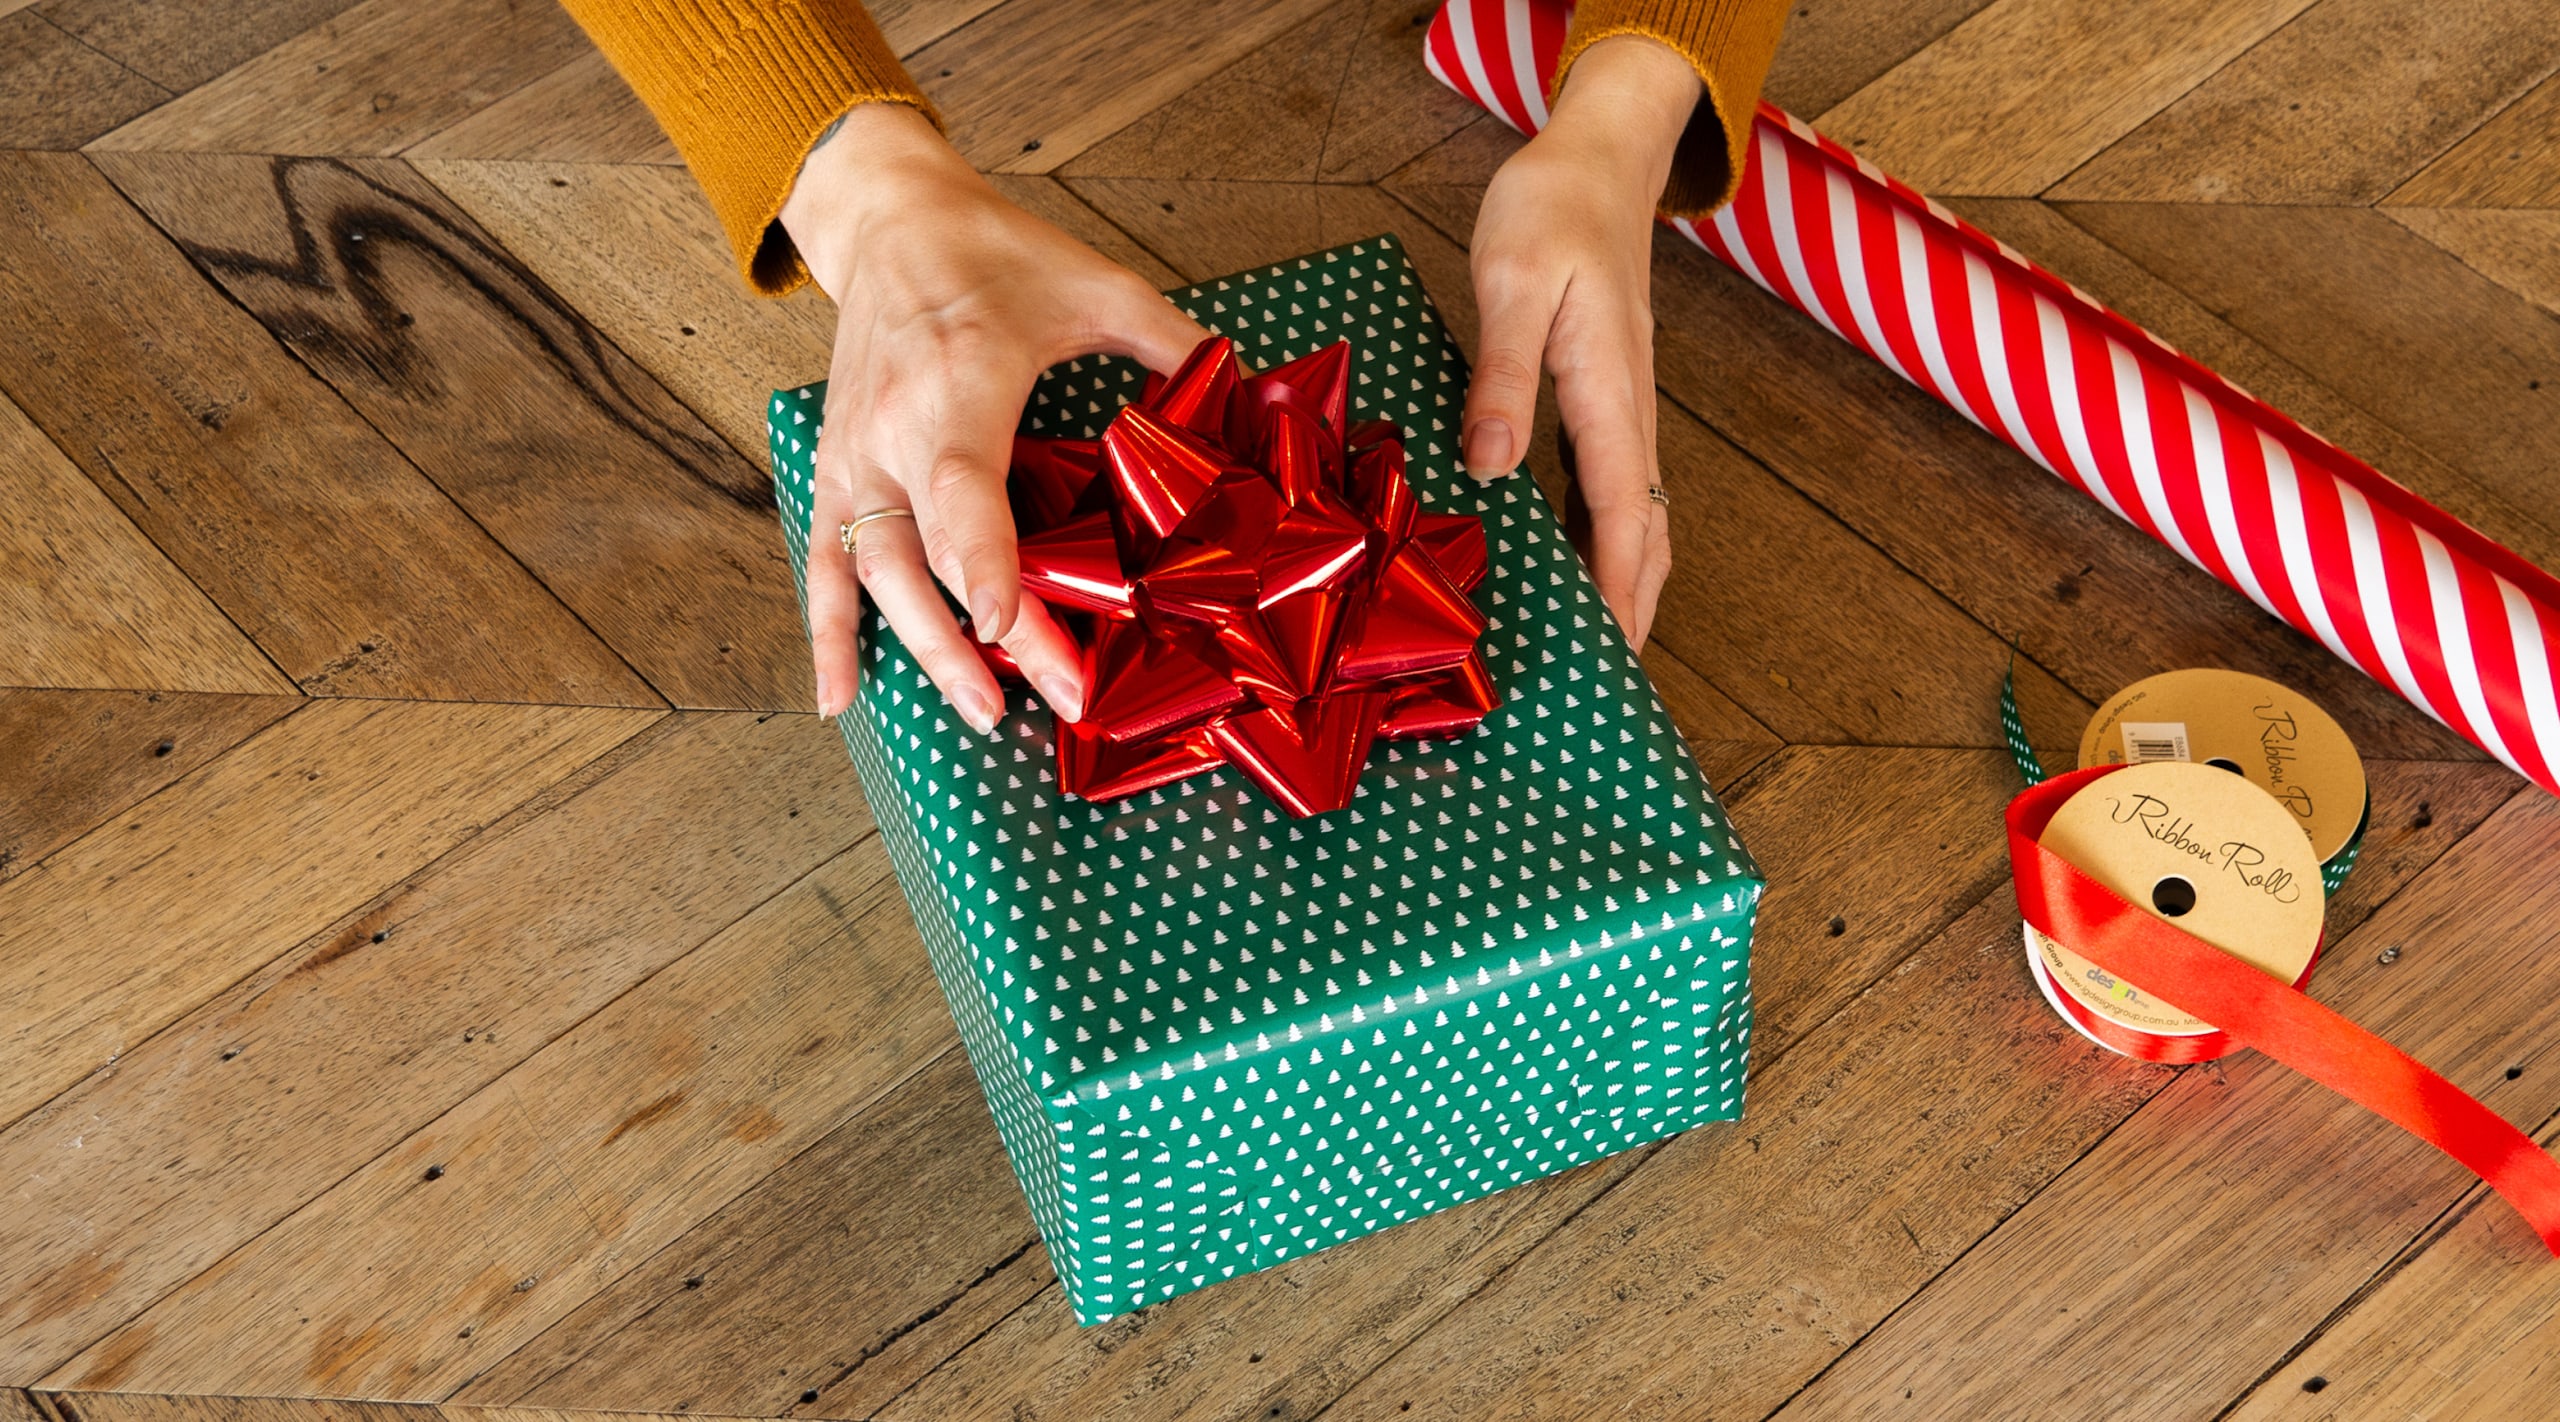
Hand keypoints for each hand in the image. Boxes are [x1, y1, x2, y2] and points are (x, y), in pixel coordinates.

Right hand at [781, 104, 1211, 727]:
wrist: (889, 218)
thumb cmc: (995, 252)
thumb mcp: (1098, 284)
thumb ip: (1174, 345)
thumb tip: (1251, 400)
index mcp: (961, 380)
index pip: (962, 487)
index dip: (982, 560)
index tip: (1005, 623)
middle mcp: (894, 428)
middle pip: (929, 554)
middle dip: (990, 639)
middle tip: (1058, 702)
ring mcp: (854, 456)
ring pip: (875, 575)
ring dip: (925, 653)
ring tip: (984, 716)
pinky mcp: (835, 470)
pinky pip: (821, 565)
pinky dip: (828, 638)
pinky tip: (839, 702)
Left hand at [1461, 35, 1701, 648]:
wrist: (1597, 158)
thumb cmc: (1550, 211)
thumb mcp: (1510, 282)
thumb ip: (1503, 376)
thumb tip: (1493, 468)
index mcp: (1608, 391)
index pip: (1622, 513)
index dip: (1617, 588)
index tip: (1609, 653)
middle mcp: (1626, 411)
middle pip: (1645, 532)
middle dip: (1631, 606)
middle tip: (1603, 678)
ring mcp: (1620, 408)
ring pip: (1636, 514)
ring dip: (1621, 577)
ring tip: (1589, 641)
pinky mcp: (1603, 399)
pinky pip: (1611, 486)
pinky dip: (1600, 536)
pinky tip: (1563, 561)